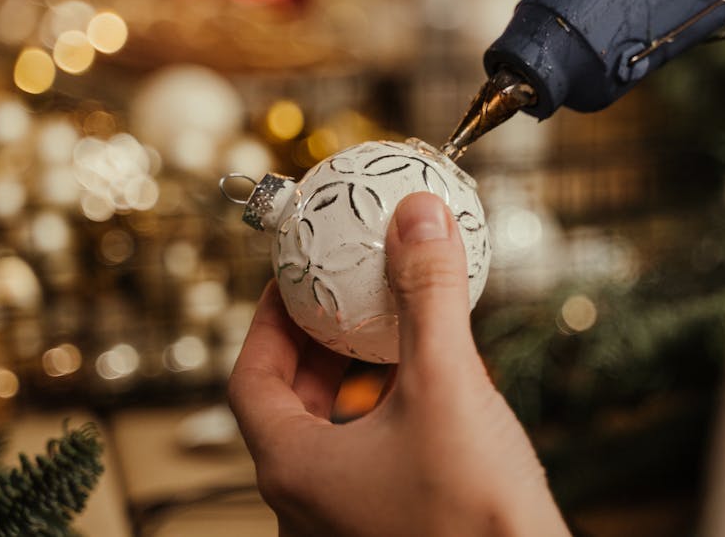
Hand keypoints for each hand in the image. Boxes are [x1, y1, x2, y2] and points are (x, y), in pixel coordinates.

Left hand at [228, 192, 568, 536]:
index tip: (293, 281)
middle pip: (291, 406)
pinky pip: (375, 462)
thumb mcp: (446, 386)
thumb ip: (427, 296)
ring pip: (337, 436)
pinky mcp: (393, 529)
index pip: (250, 378)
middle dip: (320, 346)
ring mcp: (349, 524)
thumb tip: (416, 217)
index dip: (267, 320)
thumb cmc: (474, 515)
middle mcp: (308, 504)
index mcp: (295, 469)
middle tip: (348, 301)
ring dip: (361, 382)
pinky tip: (441, 394)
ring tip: (400, 338)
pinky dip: (394, 417)